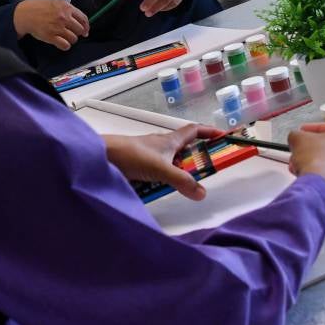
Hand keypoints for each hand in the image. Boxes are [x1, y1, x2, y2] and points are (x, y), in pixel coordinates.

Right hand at [13, 0, 89, 50]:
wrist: (26, 14)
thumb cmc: (41, 8)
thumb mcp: (56, 4)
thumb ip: (68, 10)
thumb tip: (81, 22)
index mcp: (66, 8)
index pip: (83, 19)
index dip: (86, 26)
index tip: (85, 31)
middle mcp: (64, 17)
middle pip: (80, 30)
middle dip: (78, 33)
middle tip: (72, 34)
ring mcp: (58, 27)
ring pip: (73, 38)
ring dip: (71, 40)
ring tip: (64, 37)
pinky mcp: (51, 37)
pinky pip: (65, 45)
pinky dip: (65, 46)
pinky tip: (61, 43)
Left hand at [103, 124, 223, 200]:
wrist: (100, 158)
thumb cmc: (130, 155)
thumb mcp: (161, 168)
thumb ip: (182, 181)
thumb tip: (202, 193)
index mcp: (170, 140)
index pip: (194, 131)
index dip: (209, 133)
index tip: (223, 137)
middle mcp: (161, 146)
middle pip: (184, 152)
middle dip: (194, 163)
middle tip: (202, 176)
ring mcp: (149, 157)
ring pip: (169, 167)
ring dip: (175, 176)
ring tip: (176, 188)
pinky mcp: (138, 168)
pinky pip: (155, 177)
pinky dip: (159, 184)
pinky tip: (156, 192)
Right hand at [287, 123, 324, 210]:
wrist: (321, 186)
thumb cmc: (320, 161)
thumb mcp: (299, 138)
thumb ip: (299, 135)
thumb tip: (298, 138)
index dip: (313, 129)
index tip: (305, 132)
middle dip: (316, 149)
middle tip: (304, 149)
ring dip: (319, 162)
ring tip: (303, 164)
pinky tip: (311, 175)